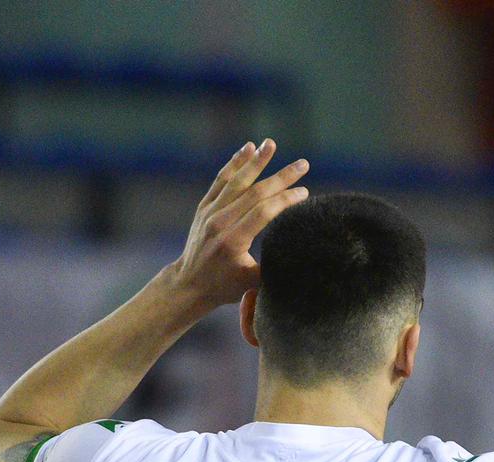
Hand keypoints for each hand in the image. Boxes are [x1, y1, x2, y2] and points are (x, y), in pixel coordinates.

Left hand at [168, 139, 309, 308]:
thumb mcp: (251, 282)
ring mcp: (210, 212)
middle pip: (254, 193)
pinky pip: (220, 180)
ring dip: (255, 161)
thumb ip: (273, 266)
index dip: (285, 200)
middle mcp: (220, 223)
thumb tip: (302, 255)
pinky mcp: (204, 207)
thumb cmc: (224, 286)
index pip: (263, 212)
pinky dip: (234, 163)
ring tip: (271, 143)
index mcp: (233, 241)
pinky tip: (248, 148)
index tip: (304, 191)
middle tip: (302, 164)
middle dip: (281, 177)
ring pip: (236, 181)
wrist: (189, 283)